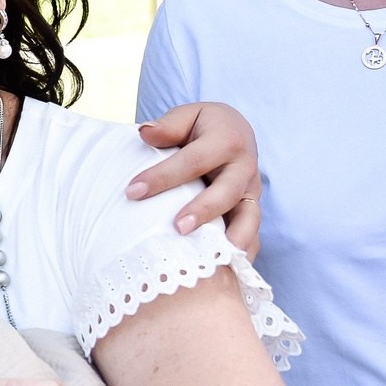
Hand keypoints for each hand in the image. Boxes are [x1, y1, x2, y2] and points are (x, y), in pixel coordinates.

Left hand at [133, 102, 260, 255]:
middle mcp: (244, 167)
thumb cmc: (203, 126)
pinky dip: (244, 251)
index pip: (193, 160)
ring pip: (249, 216)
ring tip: (216, 257)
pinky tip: (228, 270)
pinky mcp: (252, 209)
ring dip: (233, 238)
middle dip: (203, 211)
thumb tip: (145, 133)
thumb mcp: (188, 115)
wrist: (236, 132)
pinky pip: (252, 233)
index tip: (132, 191)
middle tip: (178, 227)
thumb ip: (168, 126)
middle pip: (226, 191)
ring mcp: (252, 191)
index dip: (163, 176)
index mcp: (227, 140)